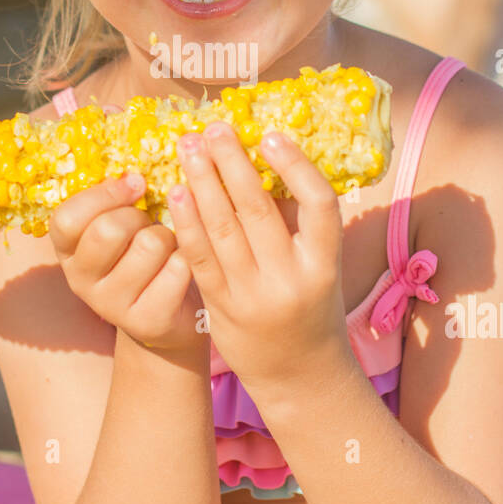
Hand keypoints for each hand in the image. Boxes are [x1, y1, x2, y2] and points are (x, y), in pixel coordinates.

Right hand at [48, 173, 206, 352]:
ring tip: (169, 248)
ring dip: (169, 238)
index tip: (137, 183)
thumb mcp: (122, 227)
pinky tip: (185, 268)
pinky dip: (188, 259)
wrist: (170, 317)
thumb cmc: (145, 255)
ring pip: (149, 245)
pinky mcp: (147, 321)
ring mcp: (111, 306)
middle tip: (150, 223)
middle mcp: (80, 281)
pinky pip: (177, 269)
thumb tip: (133, 173)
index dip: (104, 194)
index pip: (68, 217)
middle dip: (140, 216)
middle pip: (108, 230)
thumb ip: (117, 200)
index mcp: (68, 251)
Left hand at [169, 123, 347, 386]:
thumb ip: (297, 223)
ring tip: (190, 148)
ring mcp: (253, 297)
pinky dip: (187, 223)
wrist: (299, 375)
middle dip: (234, 164)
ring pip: (224, 231)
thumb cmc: (310, 306)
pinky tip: (177, 193)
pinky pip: (200, 258)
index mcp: (325, 264)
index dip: (296, 167)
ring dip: (204, 184)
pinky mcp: (221, 308)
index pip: (319, 206)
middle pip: (260, 212)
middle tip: (215, 128)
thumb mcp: (319, 267)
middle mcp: (291, 280)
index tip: (271, 135)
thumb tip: (265, 159)